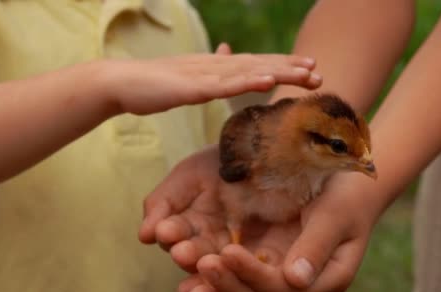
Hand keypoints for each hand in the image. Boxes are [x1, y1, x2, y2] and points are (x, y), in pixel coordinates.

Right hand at [102, 45, 321, 115]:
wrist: (121, 83)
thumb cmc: (153, 84)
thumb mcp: (188, 78)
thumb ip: (209, 71)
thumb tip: (224, 55)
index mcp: (216, 67)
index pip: (256, 66)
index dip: (283, 66)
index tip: (310, 70)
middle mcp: (215, 66)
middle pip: (259, 66)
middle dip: (291, 69)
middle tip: (319, 73)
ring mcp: (204, 75)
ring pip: (249, 72)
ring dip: (279, 72)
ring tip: (305, 73)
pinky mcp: (191, 87)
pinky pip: (224, 85)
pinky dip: (247, 82)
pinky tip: (268, 81)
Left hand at [141, 146, 375, 291]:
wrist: (350, 186)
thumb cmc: (347, 195)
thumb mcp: (336, 213)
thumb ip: (316, 245)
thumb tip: (295, 280)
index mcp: (328, 279)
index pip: (285, 289)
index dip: (254, 275)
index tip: (226, 252)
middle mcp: (306, 289)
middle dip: (229, 287)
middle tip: (201, 264)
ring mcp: (287, 283)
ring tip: (186, 286)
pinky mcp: (270, 270)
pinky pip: (242, 284)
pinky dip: (219, 283)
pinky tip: (193, 274)